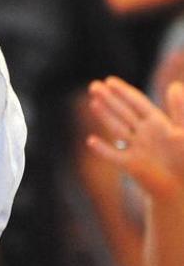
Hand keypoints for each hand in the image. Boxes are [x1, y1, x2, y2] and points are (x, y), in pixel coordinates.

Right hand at [87, 76, 183, 196]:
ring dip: (104, 116)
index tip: (109, 80)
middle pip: (123, 112)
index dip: (123, 91)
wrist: (180, 186)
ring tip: (93, 103)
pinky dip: (102, 149)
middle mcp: (143, 133)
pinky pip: (113, 155)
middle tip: (93, 86)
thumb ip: (179, 110)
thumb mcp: (183, 132)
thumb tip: (175, 85)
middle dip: (108, 98)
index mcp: (157, 123)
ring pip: (116, 128)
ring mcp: (135, 148)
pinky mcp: (130, 165)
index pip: (136, 103)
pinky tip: (91, 141)